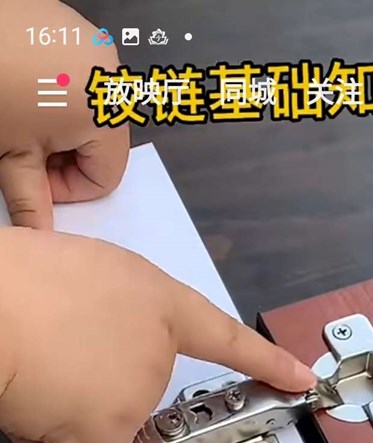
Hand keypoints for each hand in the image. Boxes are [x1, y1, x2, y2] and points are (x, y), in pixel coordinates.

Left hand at [0, 2, 128, 226]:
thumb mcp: (11, 154)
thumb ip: (31, 200)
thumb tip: (40, 231)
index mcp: (102, 110)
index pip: (106, 176)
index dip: (68, 186)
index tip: (36, 176)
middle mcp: (106, 72)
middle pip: (102, 140)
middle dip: (64, 152)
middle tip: (25, 146)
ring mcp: (90, 43)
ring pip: (88, 107)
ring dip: (58, 121)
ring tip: (22, 114)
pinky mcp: (71, 26)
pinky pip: (75, 73)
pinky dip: (53, 88)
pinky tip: (23, 86)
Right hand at [0, 228, 315, 442]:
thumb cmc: (10, 285)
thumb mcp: (76, 276)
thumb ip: (109, 314)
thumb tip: (93, 353)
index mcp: (152, 296)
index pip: (222, 335)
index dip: (265, 361)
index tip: (300, 378)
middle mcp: (157, 346)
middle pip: (134, 392)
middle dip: (88, 387)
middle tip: (46, 354)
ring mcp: (140, 391)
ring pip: (100, 427)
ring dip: (62, 411)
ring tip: (32, 368)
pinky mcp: (115, 430)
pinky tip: (32, 404)